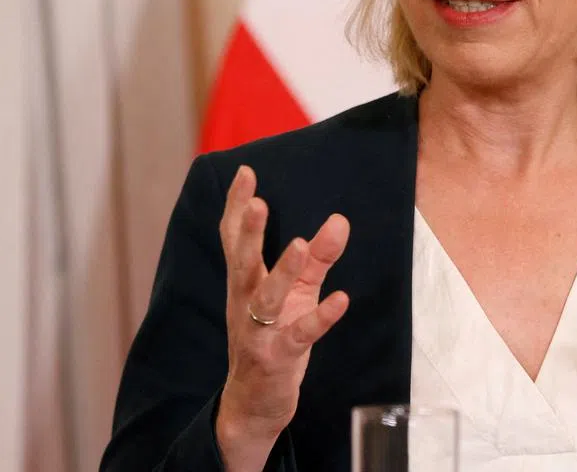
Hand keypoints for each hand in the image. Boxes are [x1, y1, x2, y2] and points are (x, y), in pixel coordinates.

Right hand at [215, 165, 350, 471]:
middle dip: (249, 232)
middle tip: (257, 202)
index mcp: (244, 283)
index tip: (246, 171)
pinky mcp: (278, 358)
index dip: (237, 206)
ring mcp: (259, 331)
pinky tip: (341, 299)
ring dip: (283, 271)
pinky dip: (321, 317)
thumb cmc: (274, 337)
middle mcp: (245, 303)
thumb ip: (318, 257)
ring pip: (266, 298)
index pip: (234, 239)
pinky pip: (301, 335)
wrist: (253, 403)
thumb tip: (341, 219)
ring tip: (300, 244)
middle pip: (242, 263)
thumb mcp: (297, 293)